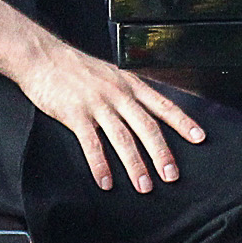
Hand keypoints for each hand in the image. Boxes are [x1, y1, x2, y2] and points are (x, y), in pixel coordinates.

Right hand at [0, 0, 201, 194]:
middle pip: (146, 126)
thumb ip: (129, 91)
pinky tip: (106, 182)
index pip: (162, 104)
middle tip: (172, 176)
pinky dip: (100, 164)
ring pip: (122, 138)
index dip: (182, 122)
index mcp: (128, 83)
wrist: (41, 55)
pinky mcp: (74, 113)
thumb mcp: (110, 72)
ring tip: (145, 187)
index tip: (200, 138)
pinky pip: (91, 143)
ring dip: (135, 165)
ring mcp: (96, 103)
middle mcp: (117, 93)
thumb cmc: (76, 67)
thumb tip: (151, 110)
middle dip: (162, 154)